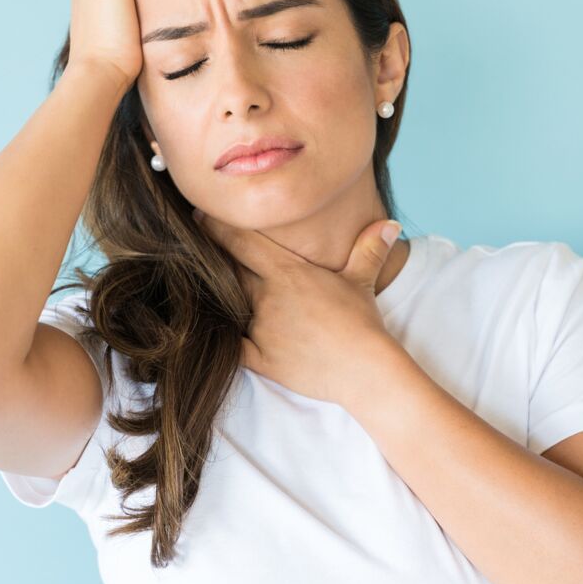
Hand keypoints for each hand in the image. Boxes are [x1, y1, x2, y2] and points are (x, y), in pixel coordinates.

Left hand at [193, 209, 404, 404]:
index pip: (241, 242)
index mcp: (288, 273)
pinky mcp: (260, 359)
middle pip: (228, 271)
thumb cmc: (363, 323)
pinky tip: (207, 332)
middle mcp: (267, 297)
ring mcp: (261, 329)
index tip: (199, 214)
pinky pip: (231, 345)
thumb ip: (369, 249)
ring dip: (217, 295)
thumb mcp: (363, 281)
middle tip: (193, 246)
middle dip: (212, 259)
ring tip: (198, 284)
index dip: (216, 227)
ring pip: (228, 305)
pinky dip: (220, 338)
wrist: (364, 369)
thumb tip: (389, 224)